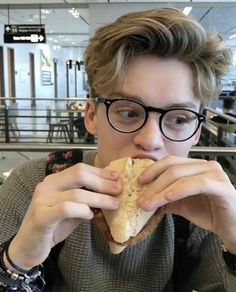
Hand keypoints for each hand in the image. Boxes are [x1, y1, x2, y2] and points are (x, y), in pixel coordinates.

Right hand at [6, 163, 120, 268]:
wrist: (29, 246)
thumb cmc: (54, 226)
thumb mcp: (73, 210)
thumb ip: (87, 200)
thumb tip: (111, 192)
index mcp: (55, 180)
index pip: (80, 169)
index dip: (100, 172)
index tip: (117, 177)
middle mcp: (47, 186)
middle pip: (79, 175)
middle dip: (102, 182)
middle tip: (119, 190)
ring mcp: (42, 200)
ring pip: (76, 193)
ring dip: (99, 199)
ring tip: (114, 204)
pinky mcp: (41, 216)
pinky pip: (67, 208)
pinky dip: (82, 210)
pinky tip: (90, 215)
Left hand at [138, 155, 235, 252]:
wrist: (231, 227)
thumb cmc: (209, 213)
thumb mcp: (181, 203)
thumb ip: (165, 198)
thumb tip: (144, 197)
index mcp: (195, 166)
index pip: (170, 161)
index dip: (153, 169)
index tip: (139, 181)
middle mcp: (205, 166)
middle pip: (172, 168)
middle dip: (153, 184)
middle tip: (140, 199)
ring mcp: (215, 174)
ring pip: (181, 175)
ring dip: (160, 190)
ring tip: (148, 203)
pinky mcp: (222, 186)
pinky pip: (197, 184)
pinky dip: (179, 190)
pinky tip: (167, 198)